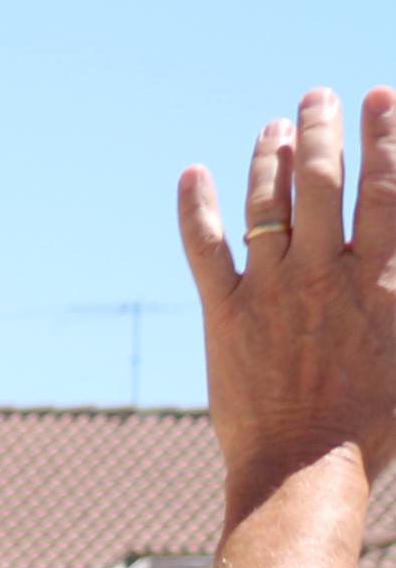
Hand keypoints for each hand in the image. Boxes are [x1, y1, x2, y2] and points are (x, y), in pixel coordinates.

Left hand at [178, 86, 395, 505]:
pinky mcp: (223, 315)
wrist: (305, 470)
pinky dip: (194, 209)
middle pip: (323, 182)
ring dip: (268, 158)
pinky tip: (191, 174)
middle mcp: (324, 274)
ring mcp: (270, 291)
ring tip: (273, 127)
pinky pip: (203, 250)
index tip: (381, 97)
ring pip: (266, 206)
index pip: (389, 188)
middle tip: (317, 97)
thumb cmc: (377, 421)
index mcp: (382, 280)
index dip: (387, 136)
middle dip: (321, 130)